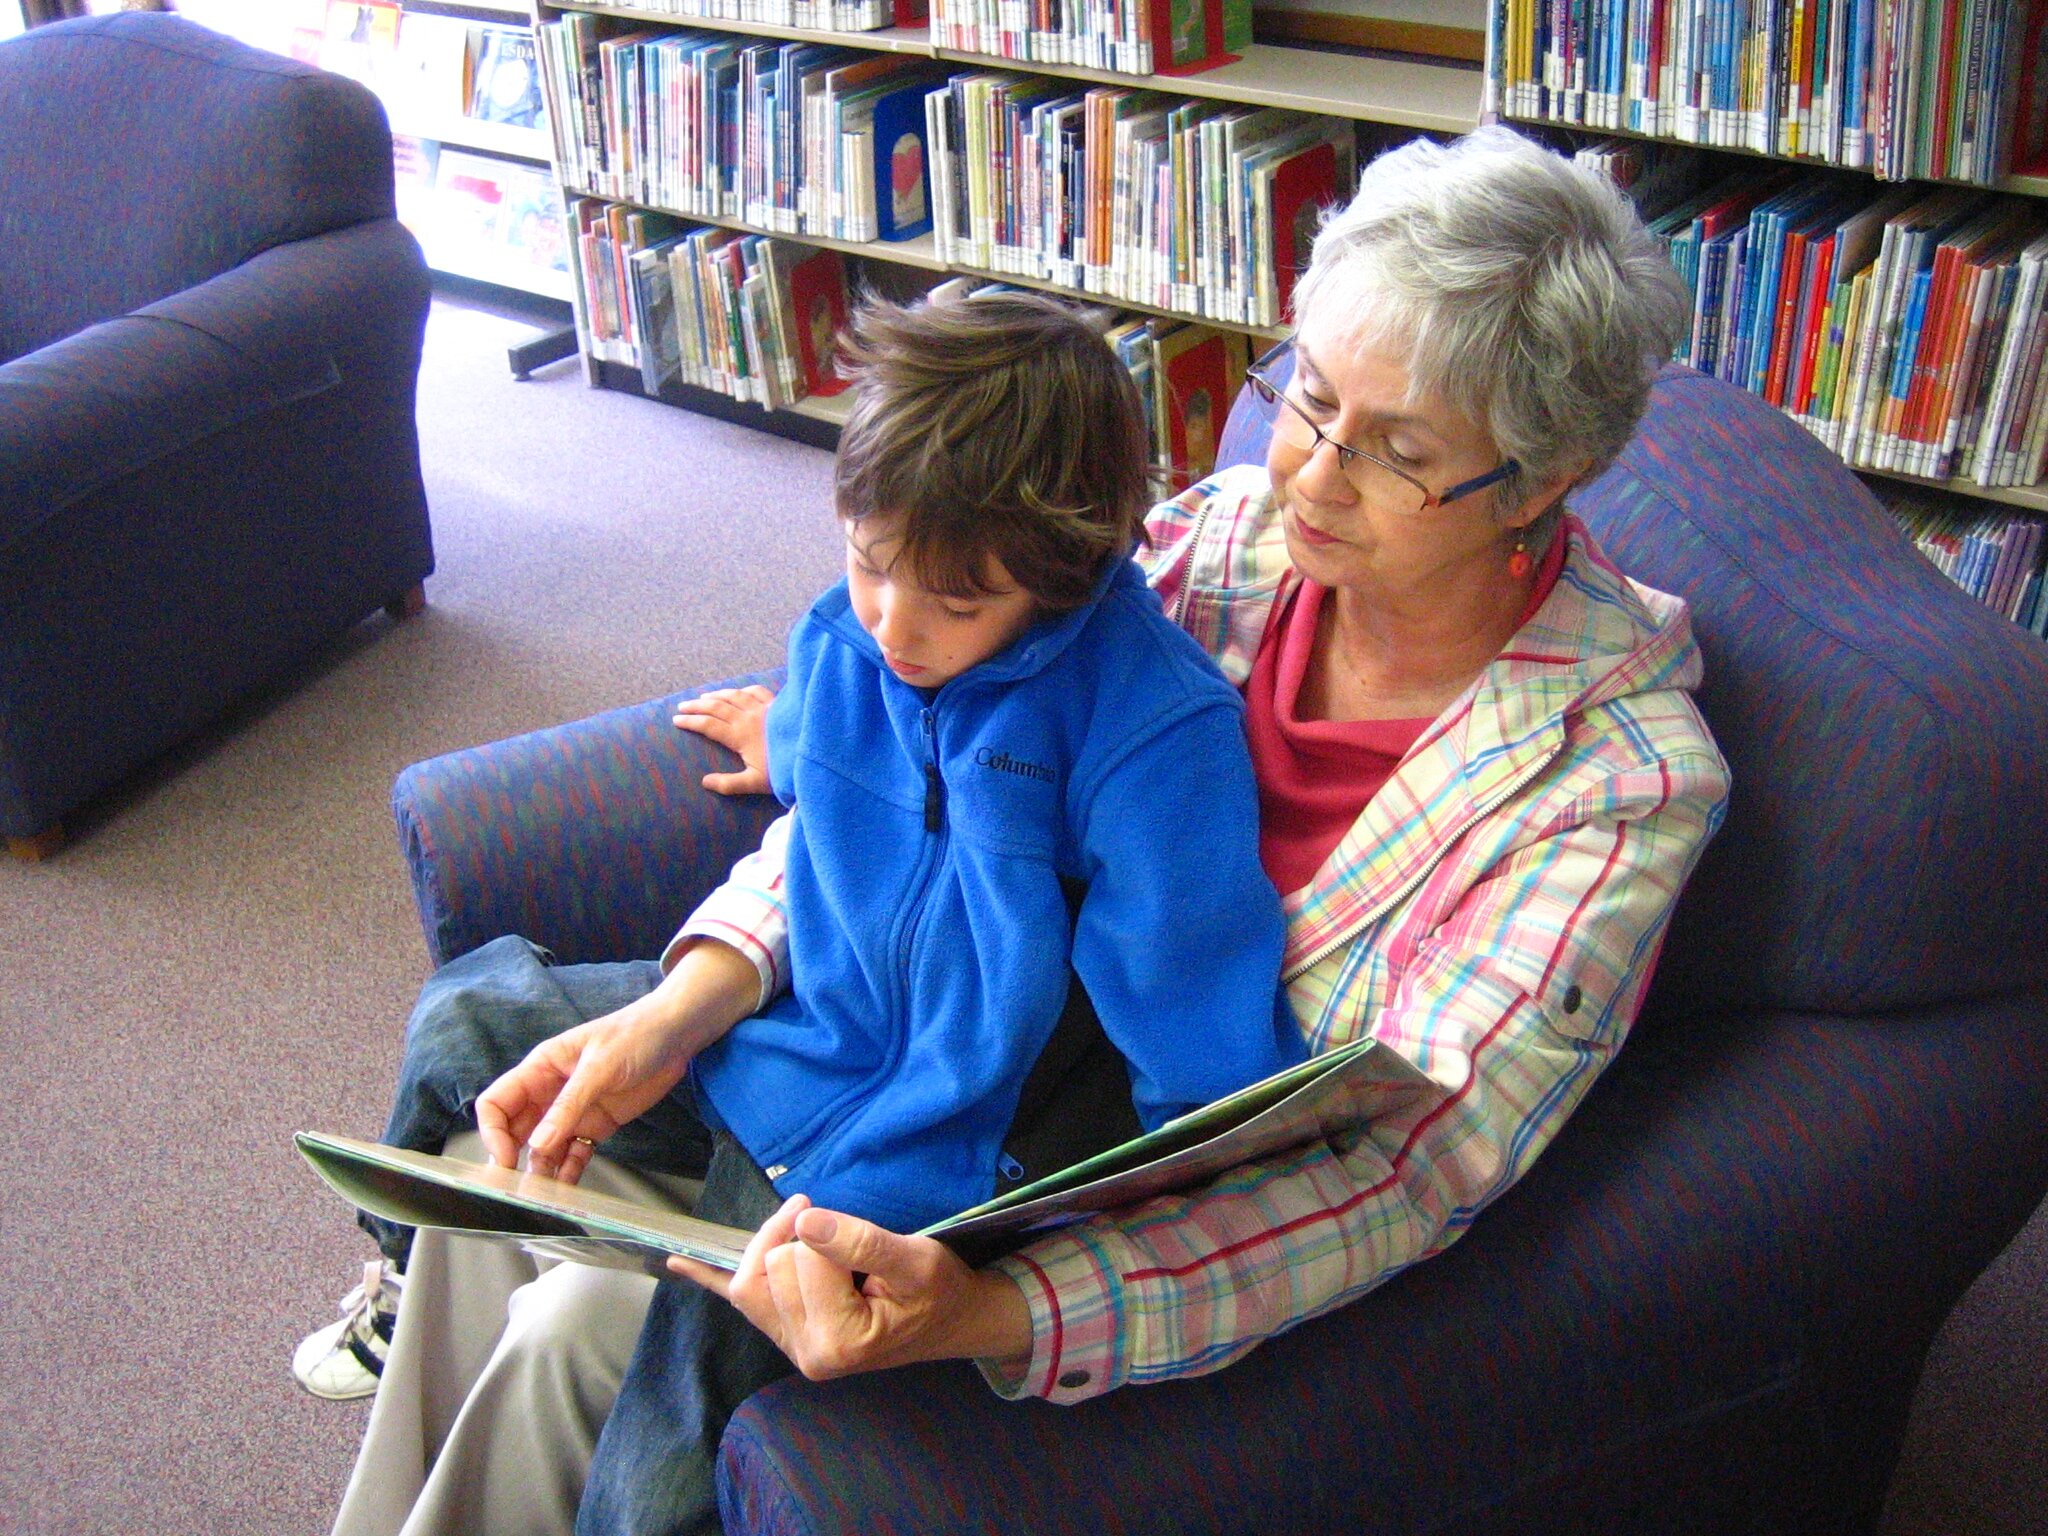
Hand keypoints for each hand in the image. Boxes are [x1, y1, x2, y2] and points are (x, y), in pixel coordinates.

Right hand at [474, 1002, 691, 1182]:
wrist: (677, 1035)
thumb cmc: (635, 1034)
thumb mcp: (600, 1066)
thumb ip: (570, 1104)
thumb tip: (537, 1143)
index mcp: (540, 1069)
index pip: (497, 1103)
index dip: (494, 1132)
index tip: (505, 1158)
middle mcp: (550, 1093)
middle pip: (515, 1131)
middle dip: (512, 1159)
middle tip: (518, 1188)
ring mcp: (573, 1112)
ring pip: (544, 1148)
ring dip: (541, 1170)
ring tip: (544, 1196)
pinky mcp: (596, 1126)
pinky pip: (574, 1154)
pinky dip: (568, 1171)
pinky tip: (567, 1189)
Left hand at [669, 1199, 1033, 1379]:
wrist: (953, 1320)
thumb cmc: (940, 1291)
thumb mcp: (915, 1260)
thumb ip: (860, 1241)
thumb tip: (805, 1220)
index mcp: (837, 1343)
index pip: (800, 1260)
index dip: (832, 1235)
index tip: (863, 1240)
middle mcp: (806, 1355)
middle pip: (770, 1267)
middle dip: (803, 1241)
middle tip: (846, 1242)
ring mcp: (793, 1346)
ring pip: (753, 1276)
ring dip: (782, 1249)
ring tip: (822, 1247)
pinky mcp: (788, 1333)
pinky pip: (740, 1299)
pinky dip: (710, 1277)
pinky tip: (679, 1261)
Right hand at [673, 685, 776, 796]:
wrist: (813, 752)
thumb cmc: (784, 770)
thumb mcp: (755, 783)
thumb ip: (729, 784)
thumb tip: (705, 782)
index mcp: (739, 735)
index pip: (708, 725)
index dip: (690, 721)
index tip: (676, 720)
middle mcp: (748, 717)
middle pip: (716, 706)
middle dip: (696, 705)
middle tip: (682, 706)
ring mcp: (763, 708)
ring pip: (733, 695)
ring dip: (715, 695)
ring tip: (703, 697)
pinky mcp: (777, 704)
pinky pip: (756, 691)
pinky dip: (742, 690)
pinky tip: (738, 691)